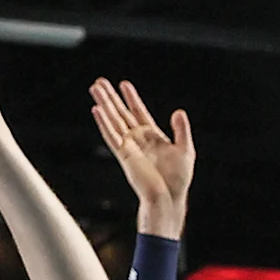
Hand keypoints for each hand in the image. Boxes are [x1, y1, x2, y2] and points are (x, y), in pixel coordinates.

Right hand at [89, 78, 194, 236]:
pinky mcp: (124, 154)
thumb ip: (181, 130)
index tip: (124, 84)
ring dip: (104, 104)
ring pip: (113, 120)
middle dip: (111, 97)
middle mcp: (138, 139)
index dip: (131, 98)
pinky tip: (97, 109)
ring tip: (95, 88)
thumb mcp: (185, 149)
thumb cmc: (178, 179)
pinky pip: (111, 134)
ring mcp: (129, 145)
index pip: (138, 112)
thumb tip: (178, 111)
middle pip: (121, 113)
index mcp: (152, 136)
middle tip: (100, 82)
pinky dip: (103, 122)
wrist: (169, 197)